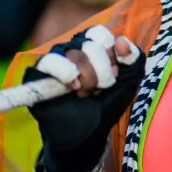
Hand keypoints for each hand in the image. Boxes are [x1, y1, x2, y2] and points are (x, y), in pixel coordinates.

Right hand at [24, 24, 144, 171]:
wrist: (84, 137)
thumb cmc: (104, 109)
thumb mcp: (128, 85)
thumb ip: (134, 61)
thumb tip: (121, 41)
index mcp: (93, 47)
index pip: (101, 34)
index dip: (111, 56)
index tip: (113, 78)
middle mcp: (72, 49)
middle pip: (91, 43)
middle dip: (102, 72)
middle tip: (97, 90)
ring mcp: (54, 59)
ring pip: (75, 51)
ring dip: (87, 78)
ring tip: (84, 94)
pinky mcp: (37, 73)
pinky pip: (52, 61)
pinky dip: (66, 73)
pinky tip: (72, 88)